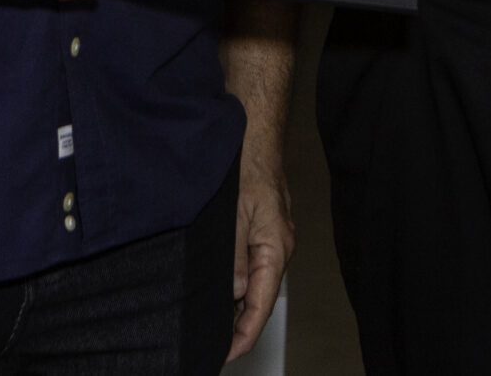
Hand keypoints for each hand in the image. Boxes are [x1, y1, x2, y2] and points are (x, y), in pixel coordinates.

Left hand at [229, 152, 292, 359]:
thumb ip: (235, 257)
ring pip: (255, 285)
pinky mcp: (262, 231)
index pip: (262, 305)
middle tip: (213, 348)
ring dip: (237, 307)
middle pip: (260, 300)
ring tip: (212, 328)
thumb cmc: (248, 167)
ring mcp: (271, 240)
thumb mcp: (235, 215)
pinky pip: (252, 268)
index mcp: (276, 249)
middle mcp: (278, 249)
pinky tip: (221, 292)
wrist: (254, 136)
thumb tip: (235, 293)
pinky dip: (238, 286)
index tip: (227, 353)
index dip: (245, 334)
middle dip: (239, 327)